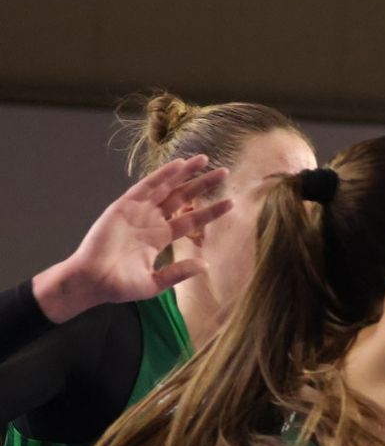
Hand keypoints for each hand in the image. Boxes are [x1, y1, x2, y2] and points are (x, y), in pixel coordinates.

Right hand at [37, 155, 231, 320]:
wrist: (92, 282)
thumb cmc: (119, 285)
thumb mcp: (155, 282)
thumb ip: (178, 273)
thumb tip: (205, 266)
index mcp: (159, 237)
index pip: (191, 219)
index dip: (211, 211)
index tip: (231, 202)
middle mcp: (151, 221)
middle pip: (183, 198)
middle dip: (202, 184)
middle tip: (224, 173)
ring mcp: (138, 212)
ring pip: (167, 187)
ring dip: (185, 173)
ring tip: (205, 160)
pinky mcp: (124, 206)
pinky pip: (146, 186)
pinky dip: (162, 175)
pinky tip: (179, 165)